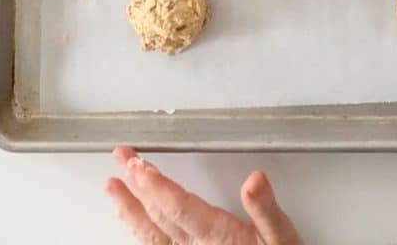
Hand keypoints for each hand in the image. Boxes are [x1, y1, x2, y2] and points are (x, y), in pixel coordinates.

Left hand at [106, 146, 301, 244]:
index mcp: (218, 238)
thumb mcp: (282, 238)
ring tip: (113, 188)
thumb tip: (255, 180)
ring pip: (151, 236)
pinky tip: (133, 221)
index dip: (155, 185)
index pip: (178, 208)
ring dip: (130, 210)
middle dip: (138, 186)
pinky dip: (141, 232)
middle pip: (158, 216)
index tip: (137, 165)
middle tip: (122, 159)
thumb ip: (266, 210)